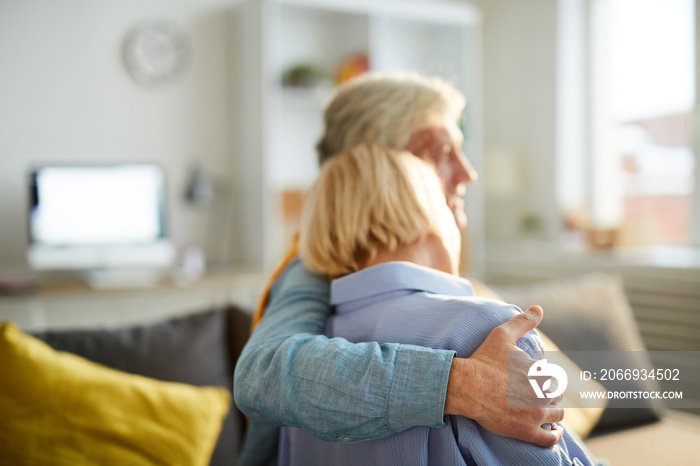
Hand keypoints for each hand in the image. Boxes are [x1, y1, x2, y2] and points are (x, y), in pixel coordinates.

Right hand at [444, 305, 564, 446]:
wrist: (466, 386)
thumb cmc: (483, 360)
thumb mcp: (502, 335)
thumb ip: (523, 321)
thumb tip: (539, 309)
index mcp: (541, 372)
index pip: (553, 378)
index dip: (544, 379)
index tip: (533, 381)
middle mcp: (543, 394)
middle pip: (555, 397)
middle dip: (547, 395)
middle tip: (533, 396)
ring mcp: (536, 414)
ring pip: (556, 416)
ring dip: (552, 413)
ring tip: (543, 412)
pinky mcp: (527, 431)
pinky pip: (550, 438)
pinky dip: (554, 434)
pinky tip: (552, 431)